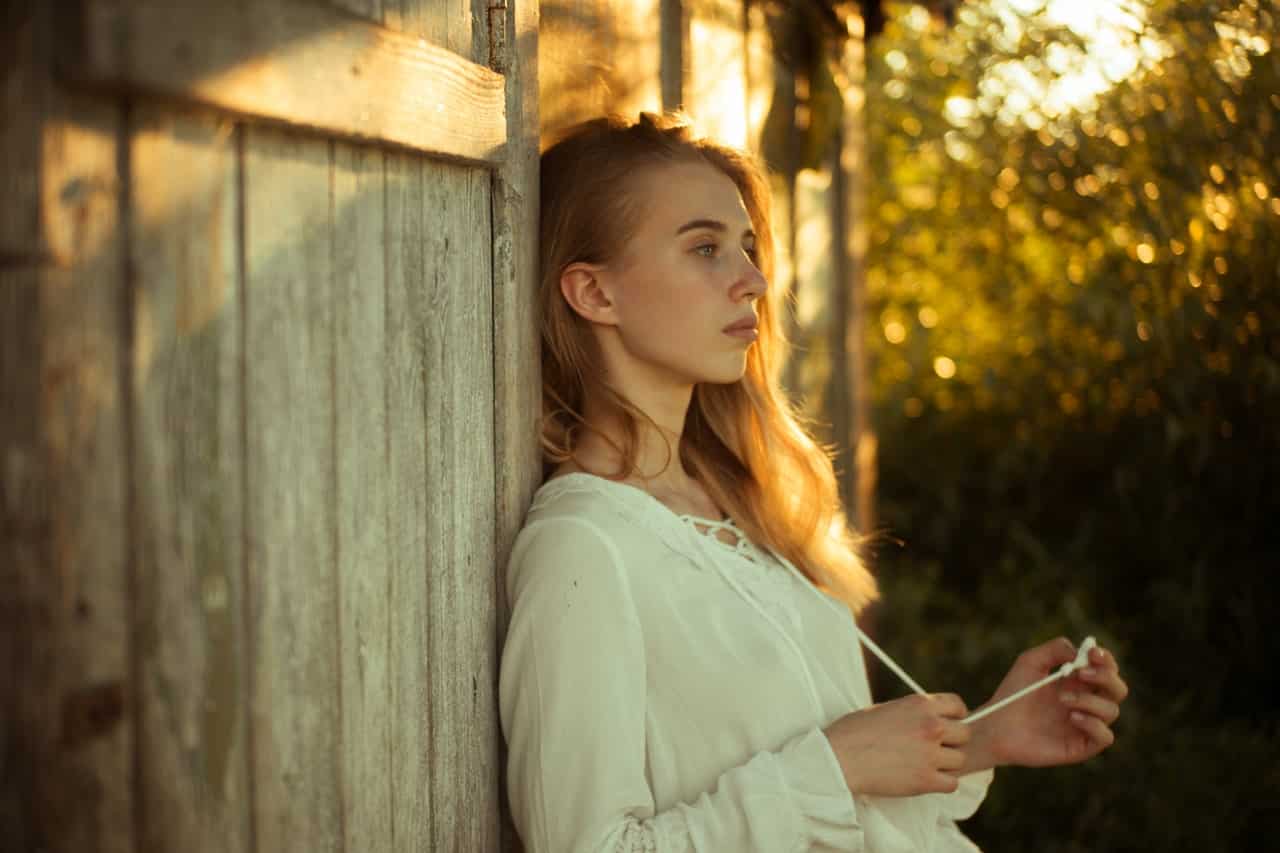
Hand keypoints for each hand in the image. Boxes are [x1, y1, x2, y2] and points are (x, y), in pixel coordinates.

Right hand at [823, 693, 971, 795]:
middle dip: (952, 741)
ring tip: (926, 765)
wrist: (838, 758)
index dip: (955, 716)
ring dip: (947, 764)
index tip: (947, 724)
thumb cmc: (854, 732)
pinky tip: (926, 779)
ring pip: (960, 760)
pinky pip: (952, 783)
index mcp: (920, 704)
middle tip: (935, 748)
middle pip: (964, 734)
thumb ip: (912, 713)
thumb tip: (928, 719)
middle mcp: (931, 726)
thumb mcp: (886, 709)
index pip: (958, 706)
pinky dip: (942, 784)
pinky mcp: (926, 780)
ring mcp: (930, 754)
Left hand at [963, 637, 1128, 772]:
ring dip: (1090, 700)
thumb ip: (1054, 650)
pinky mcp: (1082, 746)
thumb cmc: (1012, 694)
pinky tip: (1072, 717)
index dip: (1105, 659)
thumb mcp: (1030, 663)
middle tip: (1081, 673)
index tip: (1092, 652)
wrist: (996, 726)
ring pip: (1111, 710)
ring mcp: (1086, 725)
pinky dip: (1094, 724)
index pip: (1106, 669)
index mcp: (1078, 682)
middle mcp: (1086, 703)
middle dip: (1106, 677)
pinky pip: (1105, 737)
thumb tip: (1079, 652)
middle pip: (1117, 689)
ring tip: (1062, 699)